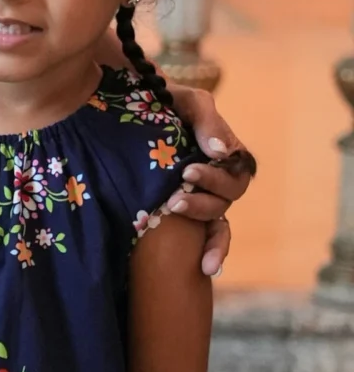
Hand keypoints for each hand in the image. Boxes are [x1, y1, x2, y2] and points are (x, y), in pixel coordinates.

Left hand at [158, 84, 255, 280]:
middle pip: (226, 199)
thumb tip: (220, 152)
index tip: (187, 172)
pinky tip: (206, 268)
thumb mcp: (190, 102)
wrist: (136, 109)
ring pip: (218, 219)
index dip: (215, 178)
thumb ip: (208, 121)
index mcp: (228, 155)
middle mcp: (221, 179)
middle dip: (203, 200)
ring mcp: (205, 197)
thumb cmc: (169, 102)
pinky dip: (213, 252)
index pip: (235, 174)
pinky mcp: (187, 212)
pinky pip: (210, 236)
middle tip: (174, 197)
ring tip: (171, 213)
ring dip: (200, 220)